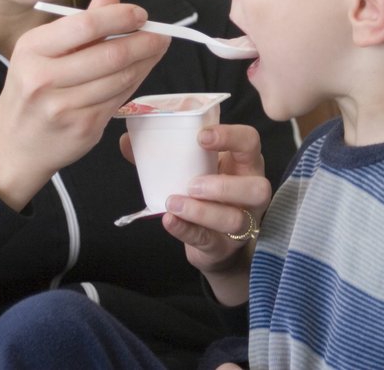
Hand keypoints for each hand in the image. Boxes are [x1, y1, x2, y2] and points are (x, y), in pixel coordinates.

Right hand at [0, 0, 168, 210]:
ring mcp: (63, 107)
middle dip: (144, 42)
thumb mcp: (42, 52)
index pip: (85, 25)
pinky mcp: (83, 128)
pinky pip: (119, 98)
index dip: (120, 17)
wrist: (14, 146)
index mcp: (32, 49)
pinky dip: (136, 81)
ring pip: (120, 78)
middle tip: (162, 34)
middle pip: (109, 54)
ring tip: (156, 50)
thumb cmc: (32, 91)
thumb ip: (79, 25)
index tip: (141, 14)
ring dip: (146, 62)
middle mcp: (44, 78)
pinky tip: (141, 71)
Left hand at [121, 123, 270, 304]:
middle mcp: (251, 193)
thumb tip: (126, 142)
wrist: (212, 242)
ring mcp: (242, 222)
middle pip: (258, 187)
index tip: (202, 137)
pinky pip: (209, 240)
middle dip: (224, 185)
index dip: (231, 136)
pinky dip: (186, 230)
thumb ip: (162, 155)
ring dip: (203, 211)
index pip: (250, 142)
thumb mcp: (192, 169)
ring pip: (235, 219)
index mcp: (244, 164)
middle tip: (192, 184)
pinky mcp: (224, 247)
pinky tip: (169, 221)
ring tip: (174, 203)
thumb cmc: (204, 194)